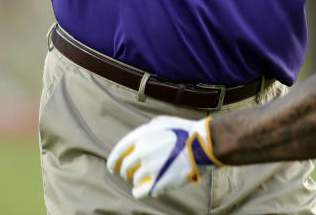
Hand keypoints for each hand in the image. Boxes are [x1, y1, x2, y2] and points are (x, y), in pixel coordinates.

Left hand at [107, 116, 222, 198]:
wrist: (202, 144)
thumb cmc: (186, 132)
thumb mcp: (164, 122)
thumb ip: (150, 127)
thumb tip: (145, 130)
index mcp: (141, 135)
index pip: (119, 151)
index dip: (113, 161)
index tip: (112, 167)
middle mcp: (142, 151)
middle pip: (125, 167)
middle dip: (125, 172)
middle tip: (130, 174)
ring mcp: (150, 167)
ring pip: (134, 179)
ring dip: (136, 181)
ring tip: (143, 180)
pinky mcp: (158, 181)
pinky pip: (140, 192)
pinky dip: (139, 192)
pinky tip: (141, 191)